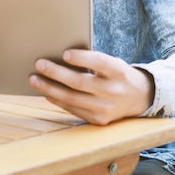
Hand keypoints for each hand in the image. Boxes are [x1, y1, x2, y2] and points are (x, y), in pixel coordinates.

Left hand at [29, 49, 154, 125]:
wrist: (139, 97)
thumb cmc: (118, 74)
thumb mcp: (113, 63)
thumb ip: (93, 61)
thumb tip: (60, 57)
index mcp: (118, 71)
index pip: (100, 62)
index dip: (82, 58)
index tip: (65, 53)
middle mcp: (113, 91)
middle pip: (80, 82)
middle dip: (56, 73)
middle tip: (39, 64)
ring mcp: (106, 108)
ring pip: (72, 98)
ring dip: (50, 88)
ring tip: (34, 79)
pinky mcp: (99, 121)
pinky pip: (74, 109)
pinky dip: (58, 100)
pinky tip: (47, 92)